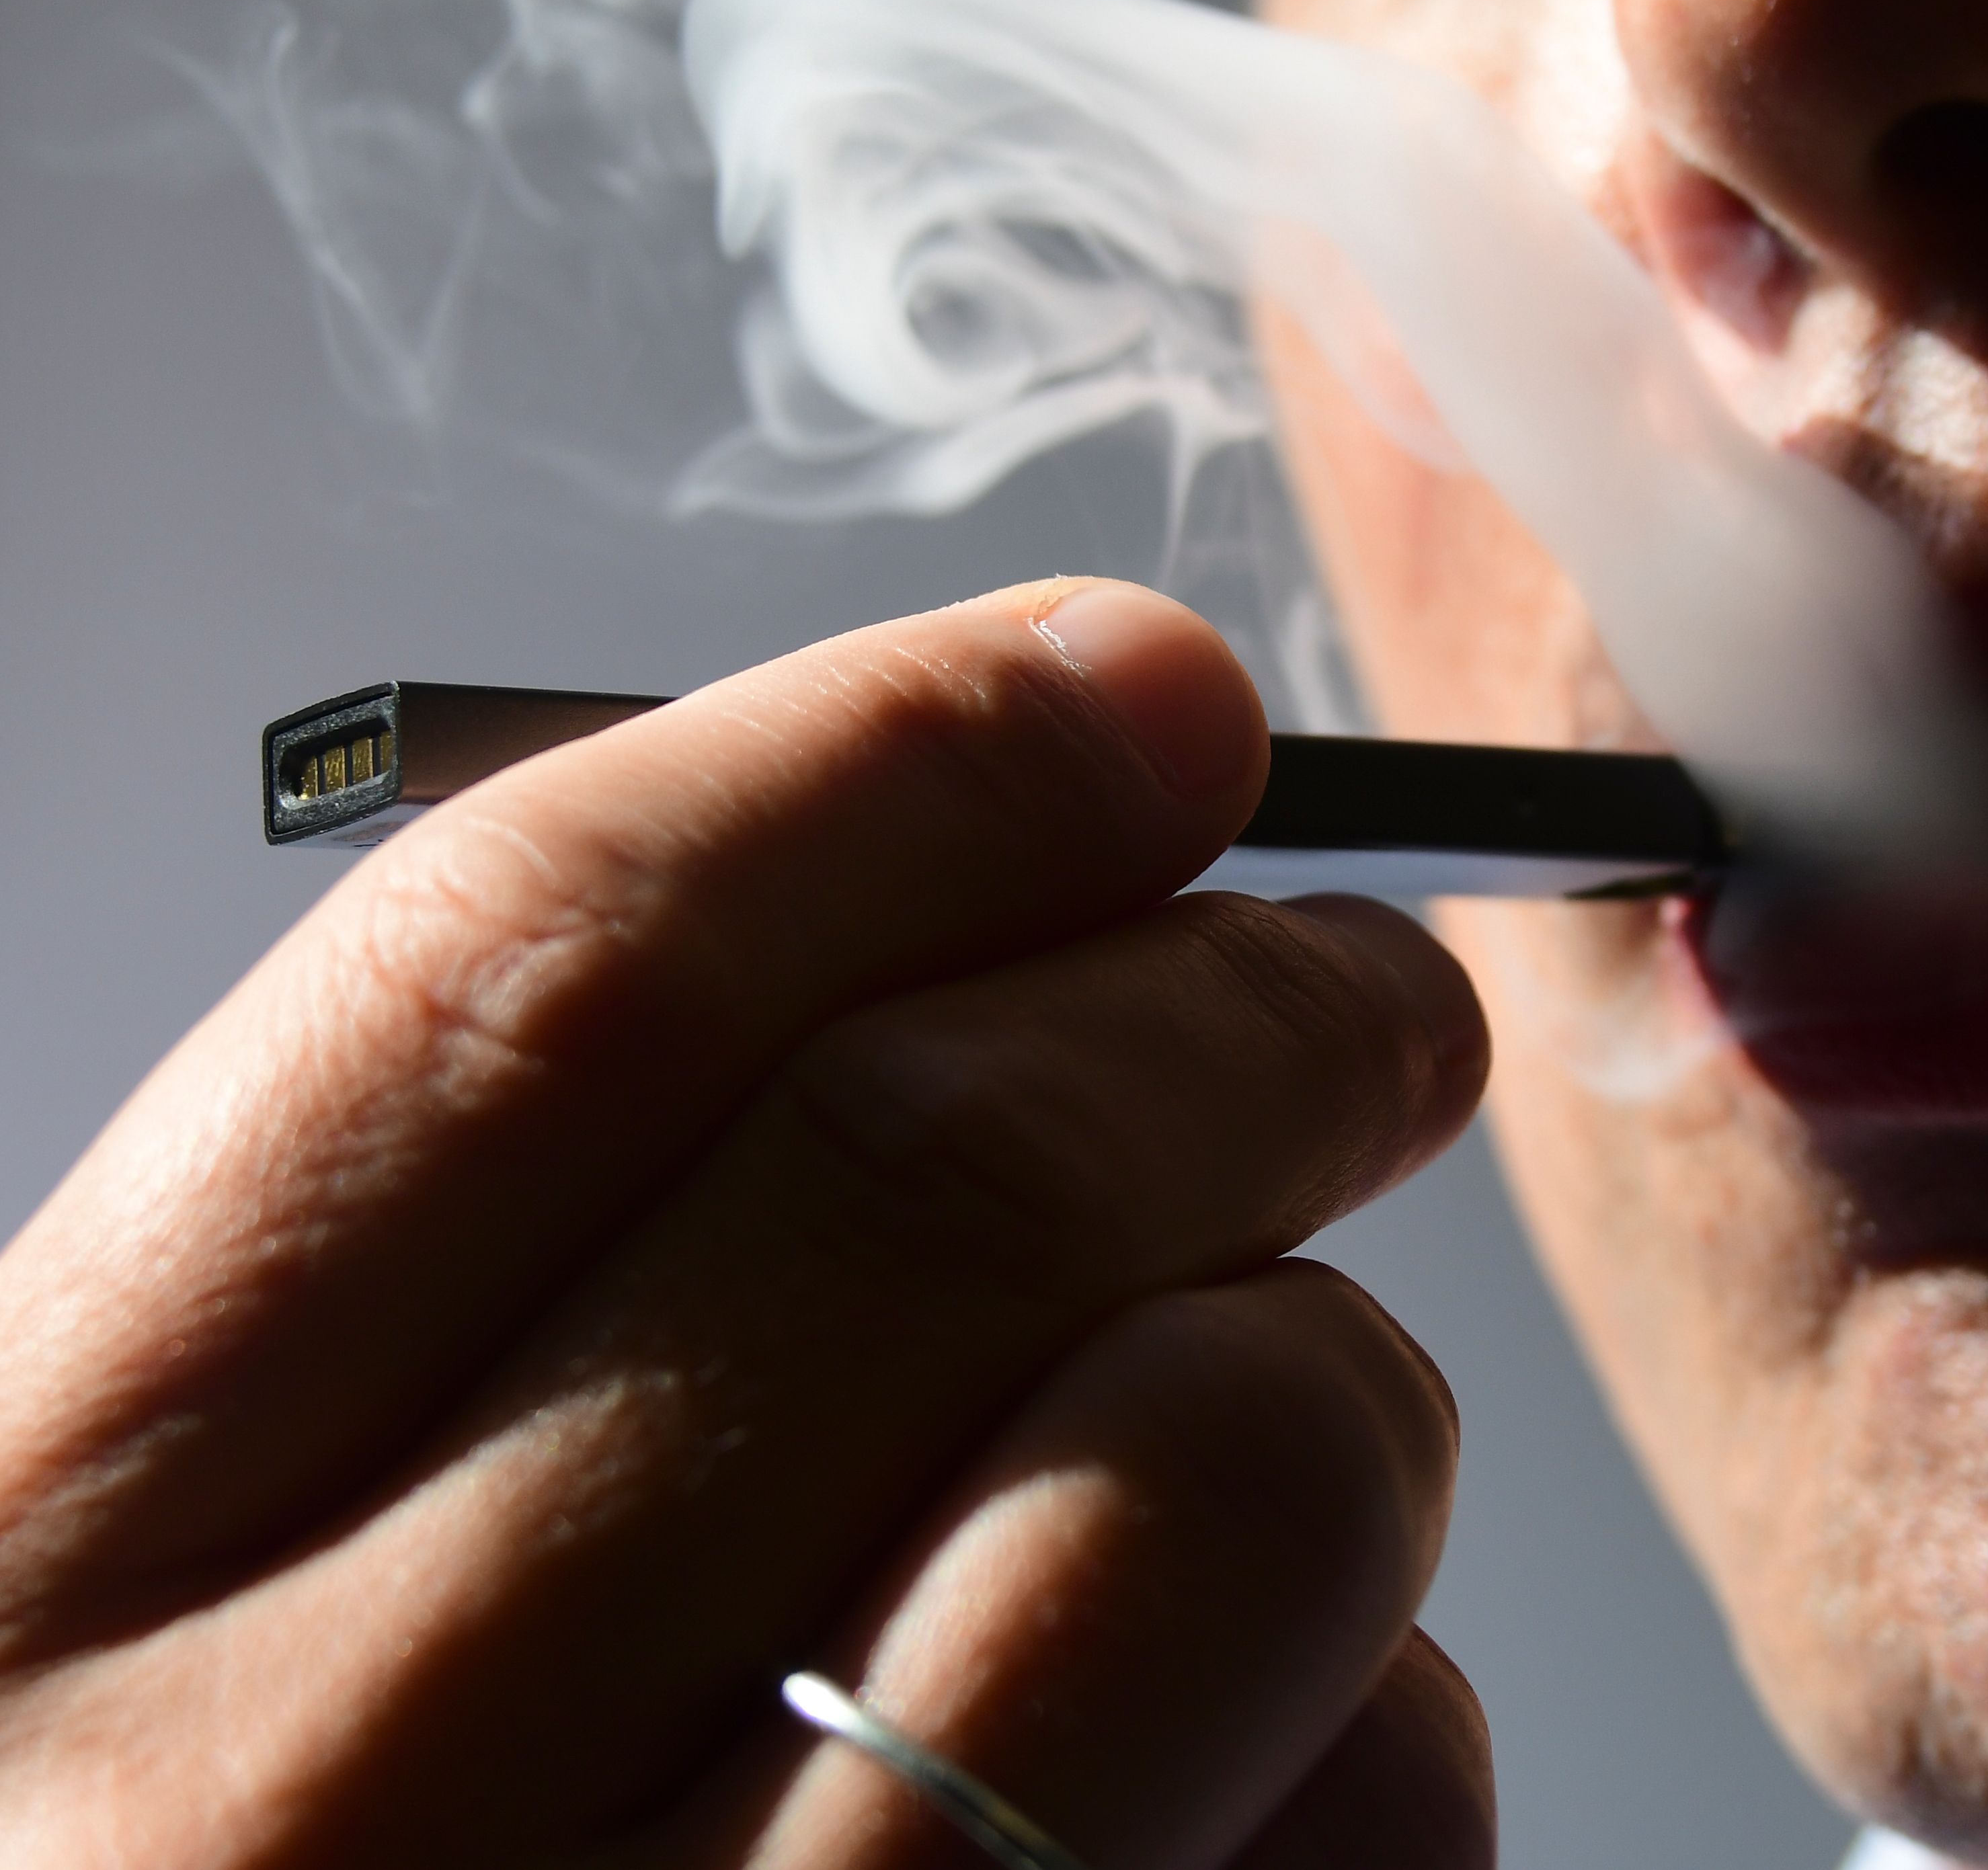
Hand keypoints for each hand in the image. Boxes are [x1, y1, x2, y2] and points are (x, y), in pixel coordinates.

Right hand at [0, 583, 1493, 1869]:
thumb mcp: (171, 1640)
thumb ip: (464, 1341)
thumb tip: (959, 953)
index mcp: (33, 1579)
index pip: (543, 973)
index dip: (904, 762)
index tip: (1137, 698)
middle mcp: (288, 1824)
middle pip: (938, 1176)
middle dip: (1239, 1010)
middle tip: (1356, 1005)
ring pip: (1220, 1469)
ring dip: (1343, 1373)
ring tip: (1309, 1407)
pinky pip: (1354, 1828)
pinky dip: (1385, 1741)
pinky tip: (1263, 1787)